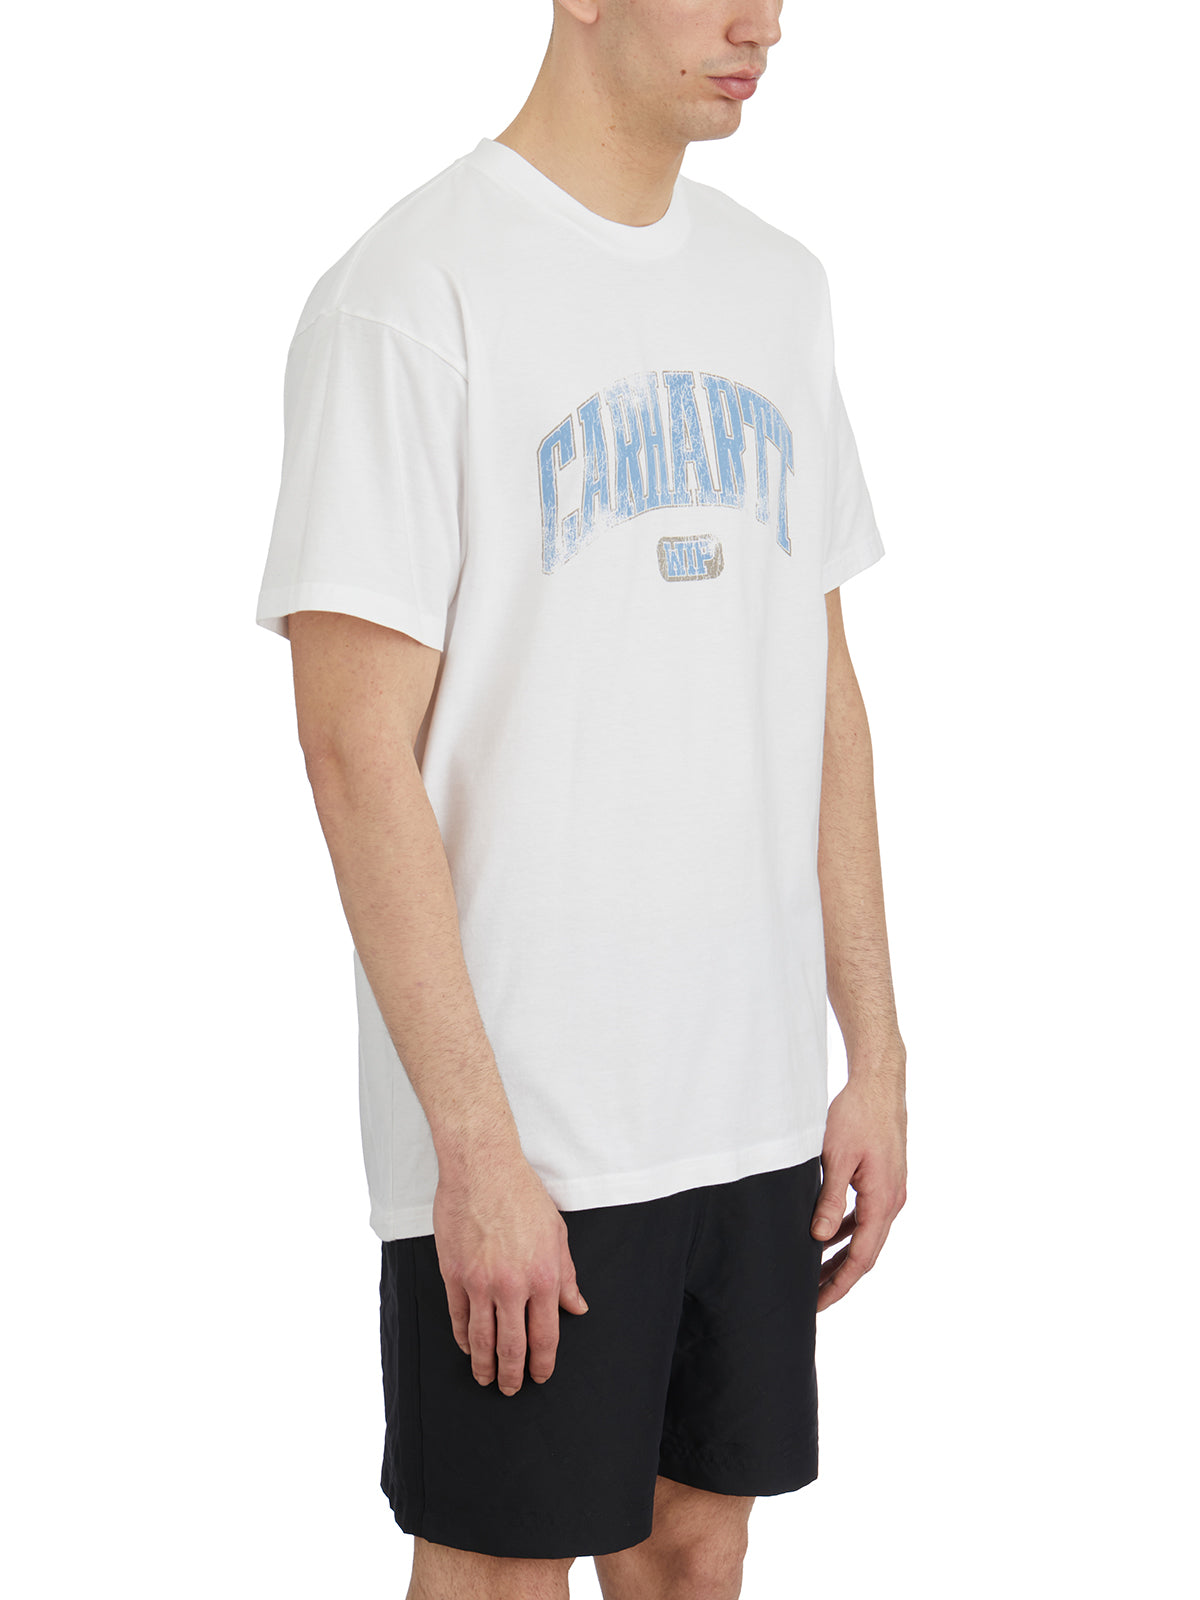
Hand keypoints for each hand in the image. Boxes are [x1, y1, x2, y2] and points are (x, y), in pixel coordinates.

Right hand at [432, 1155, 588, 1395]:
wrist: (483, 1169)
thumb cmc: (523, 1195)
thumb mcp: (557, 1233)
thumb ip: (567, 1275)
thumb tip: (577, 1307)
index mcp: (543, 1277)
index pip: (545, 1335)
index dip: (543, 1362)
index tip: (540, 1376)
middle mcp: (512, 1285)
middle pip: (511, 1346)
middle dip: (512, 1374)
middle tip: (510, 1389)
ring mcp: (480, 1282)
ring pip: (481, 1339)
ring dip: (484, 1365)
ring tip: (485, 1378)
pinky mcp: (454, 1274)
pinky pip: (458, 1317)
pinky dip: (463, 1338)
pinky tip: (467, 1347)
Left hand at [810, 1063, 906, 1311]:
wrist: (880, 1083)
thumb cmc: (857, 1115)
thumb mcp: (836, 1158)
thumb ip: (829, 1200)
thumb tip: (820, 1238)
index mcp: (883, 1201)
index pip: (862, 1258)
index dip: (839, 1284)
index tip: (817, 1303)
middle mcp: (893, 1201)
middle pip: (866, 1253)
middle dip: (839, 1278)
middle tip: (810, 1299)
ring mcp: (891, 1191)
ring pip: (866, 1236)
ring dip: (843, 1257)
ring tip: (815, 1274)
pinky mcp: (884, 1180)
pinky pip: (867, 1216)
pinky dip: (849, 1232)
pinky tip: (828, 1239)